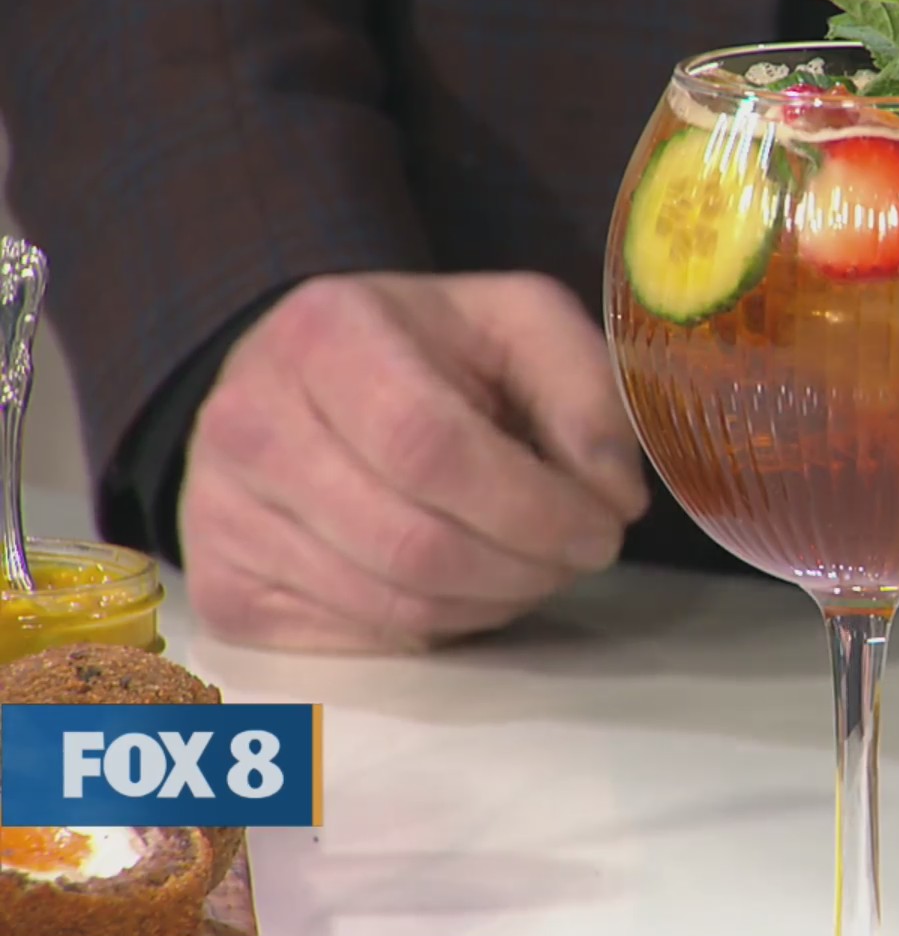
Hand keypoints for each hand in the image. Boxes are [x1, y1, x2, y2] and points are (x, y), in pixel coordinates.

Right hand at [177, 272, 649, 652]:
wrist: (304, 379)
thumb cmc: (426, 350)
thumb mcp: (519, 325)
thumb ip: (586, 387)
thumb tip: (612, 492)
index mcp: (324, 333)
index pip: (430, 446)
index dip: (532, 505)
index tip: (601, 526)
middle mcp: (249, 421)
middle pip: (414, 541)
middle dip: (527, 566)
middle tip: (580, 555)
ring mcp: (221, 511)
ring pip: (394, 604)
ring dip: (495, 601)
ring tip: (533, 564)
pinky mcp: (225, 588)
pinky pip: (362, 639)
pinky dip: (442, 627)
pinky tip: (466, 584)